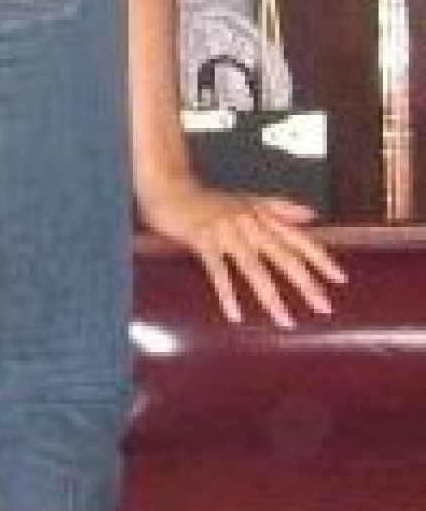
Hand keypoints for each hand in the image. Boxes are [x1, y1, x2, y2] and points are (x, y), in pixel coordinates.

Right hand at [139, 179, 345, 327]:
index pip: (298, 238)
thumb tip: (312, 215)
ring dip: (272, 297)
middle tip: (324, 307)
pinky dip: (227, 294)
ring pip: (254, 268)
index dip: (320, 258)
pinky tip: (235, 315)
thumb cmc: (208, 199)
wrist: (169, 189)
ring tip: (286, 320)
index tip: (340, 279)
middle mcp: (248, 222)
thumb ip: (280, 207)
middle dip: (305, 283)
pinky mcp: (203, 240)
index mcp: (261, 215)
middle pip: (283, 256)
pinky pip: (218, 271)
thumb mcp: (246, 199)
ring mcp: (226, 231)